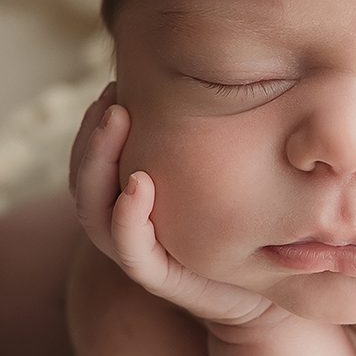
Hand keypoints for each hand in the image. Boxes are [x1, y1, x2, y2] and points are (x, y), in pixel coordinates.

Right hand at [68, 81, 291, 334]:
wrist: (273, 287)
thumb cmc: (249, 223)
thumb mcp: (226, 170)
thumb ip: (210, 133)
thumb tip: (224, 67)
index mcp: (130, 200)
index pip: (89, 160)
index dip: (92, 124)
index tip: (114, 84)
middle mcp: (126, 226)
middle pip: (83, 179)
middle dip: (90, 134)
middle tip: (112, 94)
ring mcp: (141, 253)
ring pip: (94, 211)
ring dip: (99, 162)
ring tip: (116, 119)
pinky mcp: (163, 279)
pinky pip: (131, 250)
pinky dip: (127, 217)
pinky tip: (139, 184)